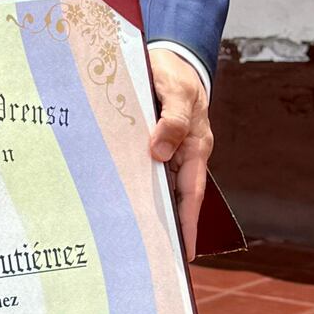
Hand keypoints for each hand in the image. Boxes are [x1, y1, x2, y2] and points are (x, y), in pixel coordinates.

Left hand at [147, 47, 212, 262]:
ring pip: (158, 184)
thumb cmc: (174, 73)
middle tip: (152, 257)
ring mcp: (168, 149)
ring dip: (147, 206)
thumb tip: (159, 152)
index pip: (192, 193)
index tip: (185, 253)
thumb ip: (171, 120)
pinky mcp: (153, 142)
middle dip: (167, 225)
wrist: (169, 56)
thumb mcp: (175, 92)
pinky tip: (118, 197)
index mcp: (195, 146)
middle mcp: (183, 152)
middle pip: (175, 196)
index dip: (188, 224)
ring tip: (131, 237)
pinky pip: (145, 167)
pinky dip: (135, 183)